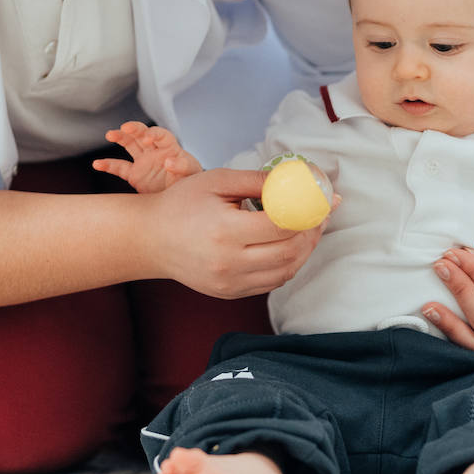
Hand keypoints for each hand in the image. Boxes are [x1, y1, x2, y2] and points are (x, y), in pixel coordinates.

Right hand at [94, 121, 202, 192]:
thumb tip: (169, 162)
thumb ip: (182, 167)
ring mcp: (143, 162)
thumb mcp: (192, 174)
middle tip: (125, 127)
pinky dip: (108, 165)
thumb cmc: (190, 181)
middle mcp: (154, 151)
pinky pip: (119, 168)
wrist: (182, 198)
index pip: (161, 135)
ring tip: (110, 134)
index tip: (148, 138)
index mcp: (170, 148)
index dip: (154, 134)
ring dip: (120, 137)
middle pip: (142, 134)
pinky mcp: (134, 175)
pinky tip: (97, 164)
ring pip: (129, 145)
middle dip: (134, 129)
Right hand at [139, 168, 320, 299]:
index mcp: (225, 231)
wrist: (151, 239)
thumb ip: (257, 180)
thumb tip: (296, 181)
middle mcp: (229, 263)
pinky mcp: (230, 293)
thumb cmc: (181, 203)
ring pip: (286, 271)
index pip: (282, 225)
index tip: (322, 201)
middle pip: (290, 251)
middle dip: (312, 232)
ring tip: (309, 229)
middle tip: (320, 214)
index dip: (308, 212)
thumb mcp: (216, 181)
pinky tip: (289, 246)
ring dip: (305, 250)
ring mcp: (230, 283)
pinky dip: (288, 264)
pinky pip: (272, 282)